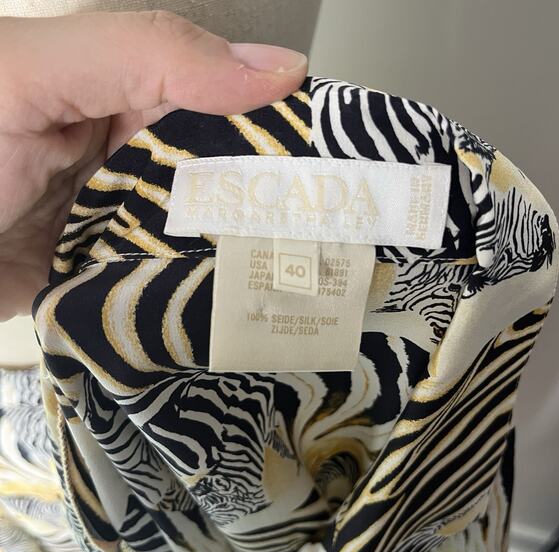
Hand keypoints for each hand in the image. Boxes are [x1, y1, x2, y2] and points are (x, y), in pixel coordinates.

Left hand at [0, 10, 307, 320]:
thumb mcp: (31, 75)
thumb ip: (145, 54)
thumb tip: (276, 65)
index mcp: (123, 94)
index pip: (227, 101)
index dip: (284, 126)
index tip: (343, 165)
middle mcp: (131, 156)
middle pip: (224, 177)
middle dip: (274, 205)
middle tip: (338, 236)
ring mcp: (123, 222)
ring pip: (204, 236)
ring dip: (245, 257)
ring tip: (309, 278)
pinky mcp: (110, 276)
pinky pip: (168, 284)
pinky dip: (200, 297)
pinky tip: (243, 306)